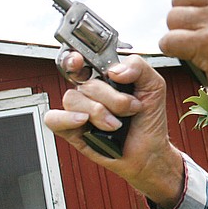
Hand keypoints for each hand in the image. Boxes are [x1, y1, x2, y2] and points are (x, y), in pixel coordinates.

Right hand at [44, 53, 184, 207]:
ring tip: (116, 125)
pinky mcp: (71, 129)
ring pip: (73, 99)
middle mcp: (90, 92)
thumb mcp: (154, 85)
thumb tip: (114, 70)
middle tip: (130, 109)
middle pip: (86, 83)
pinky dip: (66, 118)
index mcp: (106, 77)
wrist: (149, 150)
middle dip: (113, 99)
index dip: (76, 58)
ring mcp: (79, 110)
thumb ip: (138, 67)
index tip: (80, 60)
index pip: (83, 60)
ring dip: (99, 113)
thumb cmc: (149, 118)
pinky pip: (53, 118)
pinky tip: (84, 122)